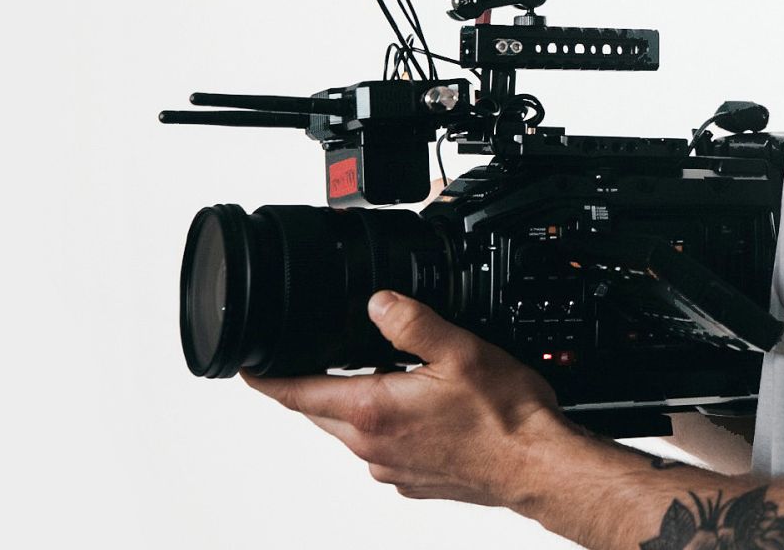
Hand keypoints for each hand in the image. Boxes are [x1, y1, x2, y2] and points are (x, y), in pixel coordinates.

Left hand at [242, 291, 564, 506]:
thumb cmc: (505, 417)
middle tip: (318, 358)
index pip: (297, 395)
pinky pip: (381, 449)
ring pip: (351, 431)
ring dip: (355, 405)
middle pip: (320, 414)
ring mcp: (390, 468)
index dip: (266, 378)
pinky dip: (385, 427)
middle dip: (313, 386)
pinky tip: (418, 410)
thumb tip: (378, 301)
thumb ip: (412, 321)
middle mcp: (372, 447)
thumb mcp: (460, 349)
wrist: (537, 466)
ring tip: (382, 376)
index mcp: (374, 411)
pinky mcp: (412, 481)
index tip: (246, 366)